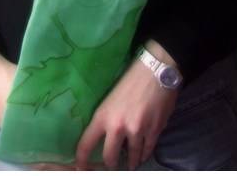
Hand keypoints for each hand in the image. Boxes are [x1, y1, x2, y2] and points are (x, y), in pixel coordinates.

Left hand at [74, 55, 179, 170]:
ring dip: (131, 161)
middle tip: (112, 164)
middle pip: (109, 158)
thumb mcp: (110, 97)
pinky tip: (143, 154)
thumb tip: (105, 135)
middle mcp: (118, 127)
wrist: (156, 69)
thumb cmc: (131, 78)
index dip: (82, 159)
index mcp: (102, 116)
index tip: (81, 167)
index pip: (86, 144)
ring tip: (131, 163)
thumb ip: (107, 117)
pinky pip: (147, 150)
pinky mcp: (154, 131)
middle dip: (110, 163)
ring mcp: (137, 131)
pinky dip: (144, 153)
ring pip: (132, 157)